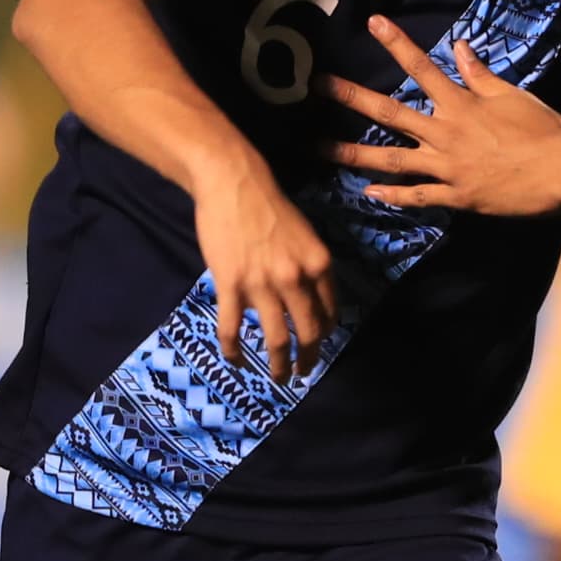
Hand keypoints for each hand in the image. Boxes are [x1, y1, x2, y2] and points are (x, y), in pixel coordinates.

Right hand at [195, 160, 337, 381]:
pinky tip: (235, 361)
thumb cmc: (268, 205)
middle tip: (302, 372)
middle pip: (308, 333)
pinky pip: (233, 328)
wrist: (233, 182)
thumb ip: (308, 267)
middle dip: (308, 359)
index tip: (317, 344)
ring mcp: (263, 284)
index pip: (329, 312)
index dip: (324, 334)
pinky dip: (234, 351)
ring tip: (278, 378)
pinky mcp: (230, 285)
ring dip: (279, 365)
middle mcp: (296, 278)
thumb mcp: (304, 235)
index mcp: (319, 265)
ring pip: (276, 338)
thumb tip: (307, 298)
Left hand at [326, 17, 560, 217]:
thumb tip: (458, 47)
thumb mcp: (512, 95)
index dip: (396, 43)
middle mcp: (445, 133)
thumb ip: (480, 74)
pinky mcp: (457, 196)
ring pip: (392, 160)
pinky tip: (369, 194)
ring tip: (323, 149)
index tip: (373, 22)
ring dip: (354, 154)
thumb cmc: (543, 129)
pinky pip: (419, 197)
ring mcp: (447, 167)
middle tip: (318, 86)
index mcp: (461, 104)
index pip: (422, 67)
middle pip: (390, 112)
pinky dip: (393, 196)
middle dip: (352, 97)